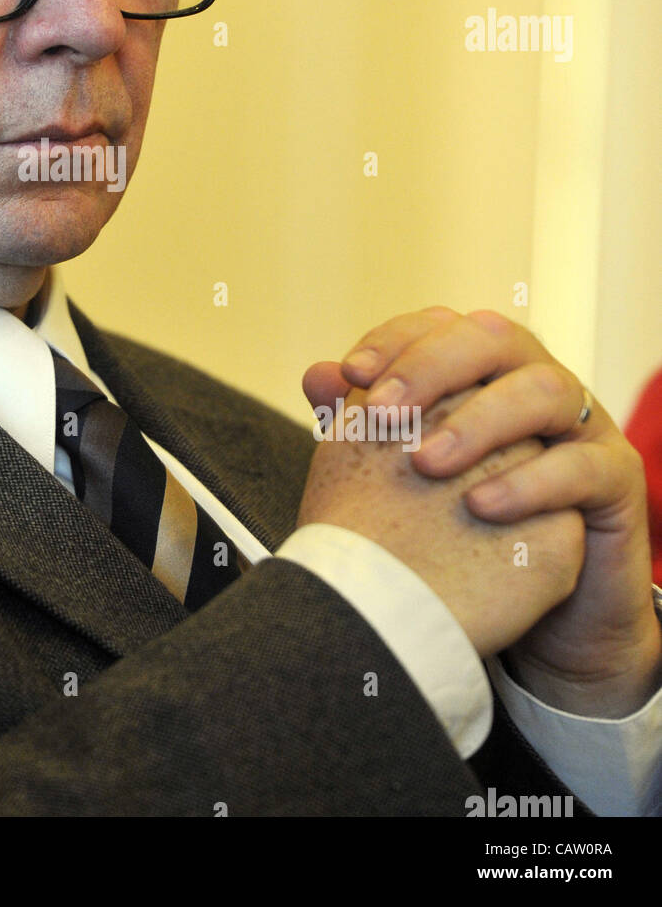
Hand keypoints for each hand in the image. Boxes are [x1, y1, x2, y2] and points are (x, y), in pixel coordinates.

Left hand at [320, 306, 661, 716]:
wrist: (543, 608)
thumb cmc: (464, 524)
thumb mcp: (409, 472)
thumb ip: (366, 423)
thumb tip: (317, 375)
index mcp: (485, 369)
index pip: (442, 325)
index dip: (395, 340)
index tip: (349, 373)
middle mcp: (535, 381)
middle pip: (493, 339)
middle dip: (432, 367)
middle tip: (381, 410)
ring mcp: (582, 425)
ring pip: (543, 390)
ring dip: (478, 421)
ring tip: (424, 463)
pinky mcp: (617, 478)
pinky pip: (583, 465)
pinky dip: (530, 481)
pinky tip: (479, 506)